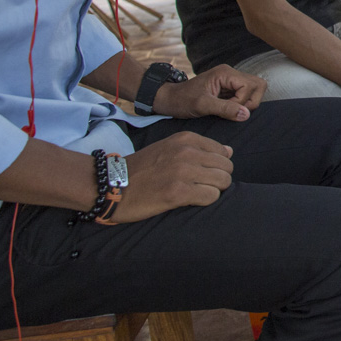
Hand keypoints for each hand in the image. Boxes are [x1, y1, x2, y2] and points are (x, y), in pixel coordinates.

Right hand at [112, 131, 233, 221]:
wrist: (111, 185)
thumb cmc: (142, 169)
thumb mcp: (169, 148)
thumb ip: (199, 148)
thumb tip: (229, 151)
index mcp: (186, 139)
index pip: (223, 152)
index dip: (217, 166)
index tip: (203, 174)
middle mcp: (187, 152)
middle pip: (226, 168)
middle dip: (219, 179)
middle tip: (202, 187)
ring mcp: (183, 172)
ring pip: (223, 182)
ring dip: (213, 191)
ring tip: (195, 194)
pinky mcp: (178, 192)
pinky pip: (211, 197)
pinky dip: (205, 201)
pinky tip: (189, 201)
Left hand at [153, 65, 265, 121]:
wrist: (168, 99)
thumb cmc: (182, 100)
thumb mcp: (202, 105)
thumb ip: (225, 109)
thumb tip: (246, 114)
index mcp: (225, 73)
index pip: (250, 86)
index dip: (242, 101)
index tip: (226, 109)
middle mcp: (231, 73)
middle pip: (258, 85)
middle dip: (251, 101)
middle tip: (234, 110)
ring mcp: (230, 80)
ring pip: (254, 89)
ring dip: (247, 103)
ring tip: (230, 110)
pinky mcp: (229, 87)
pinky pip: (245, 94)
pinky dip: (240, 104)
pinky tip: (227, 108)